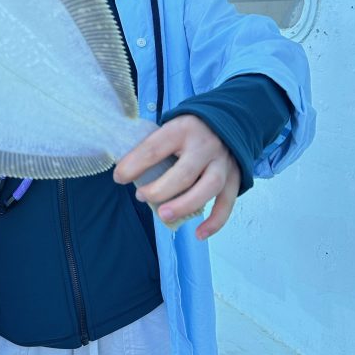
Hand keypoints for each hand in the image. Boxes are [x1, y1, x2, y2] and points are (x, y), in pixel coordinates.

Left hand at [113, 115, 240, 239]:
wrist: (227, 120)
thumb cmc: (188, 131)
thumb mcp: (169, 129)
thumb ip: (152, 148)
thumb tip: (125, 172)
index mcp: (182, 130)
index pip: (155, 148)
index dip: (134, 165)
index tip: (119, 177)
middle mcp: (205, 146)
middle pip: (184, 173)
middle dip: (160, 190)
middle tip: (141, 197)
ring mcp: (223, 162)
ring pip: (208, 187)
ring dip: (184, 205)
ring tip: (163, 215)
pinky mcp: (235, 177)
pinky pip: (227, 203)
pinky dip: (215, 222)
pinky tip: (199, 233)